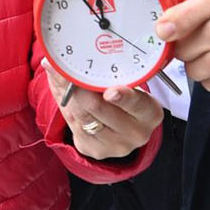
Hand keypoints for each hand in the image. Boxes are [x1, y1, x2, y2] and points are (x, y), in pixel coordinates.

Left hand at [45, 67, 162, 159]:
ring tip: (60, 77)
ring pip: (83, 117)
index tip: (110, 91)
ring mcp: (117, 145)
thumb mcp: (121, 83)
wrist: (120, 128)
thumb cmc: (123, 99)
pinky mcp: (96, 150)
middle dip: (79, 87)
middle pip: (100, 108)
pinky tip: (65, 97)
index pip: (137, 103)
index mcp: (150, 112)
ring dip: (68, 96)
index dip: (123, 97)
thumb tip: (60, 59)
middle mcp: (137, 132)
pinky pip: (75, 126)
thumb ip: (101, 72)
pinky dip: (67, 107)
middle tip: (65, 70)